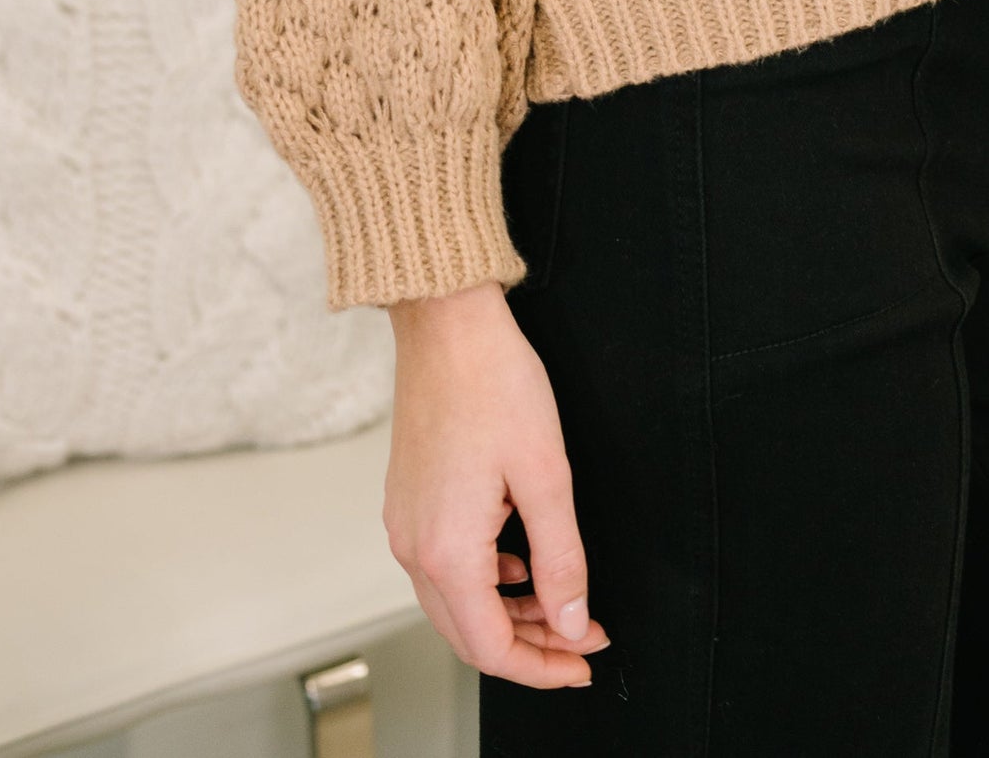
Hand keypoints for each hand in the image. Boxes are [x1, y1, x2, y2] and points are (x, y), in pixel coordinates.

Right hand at [383, 282, 608, 688]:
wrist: (446, 323)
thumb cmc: (494, 383)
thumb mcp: (547, 475)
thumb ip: (561, 559)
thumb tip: (572, 621)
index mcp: (447, 551)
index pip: (491, 647)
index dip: (542, 666)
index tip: (584, 659)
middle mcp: (414, 547)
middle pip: (468, 634)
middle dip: (529, 648)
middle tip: (581, 640)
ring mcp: (404, 524)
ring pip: (454, 604)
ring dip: (507, 615)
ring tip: (559, 603)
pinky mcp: (406, 501)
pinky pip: (441, 567)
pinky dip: (484, 581)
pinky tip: (518, 563)